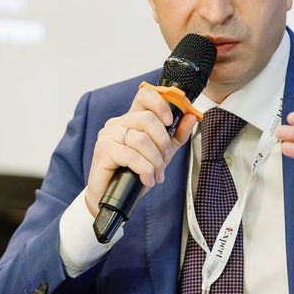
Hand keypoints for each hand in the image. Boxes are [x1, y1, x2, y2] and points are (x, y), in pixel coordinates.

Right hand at [85, 85, 197, 216]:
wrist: (113, 198)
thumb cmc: (134, 174)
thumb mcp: (161, 154)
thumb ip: (175, 136)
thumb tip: (190, 117)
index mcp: (132, 119)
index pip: (145, 95)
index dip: (161, 104)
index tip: (170, 121)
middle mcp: (118, 123)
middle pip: (147, 118)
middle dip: (163, 142)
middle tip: (164, 160)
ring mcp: (108, 135)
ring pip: (141, 139)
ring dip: (155, 161)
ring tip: (155, 175)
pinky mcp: (103, 151)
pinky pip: (132, 156)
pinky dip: (144, 170)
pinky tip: (146, 179)